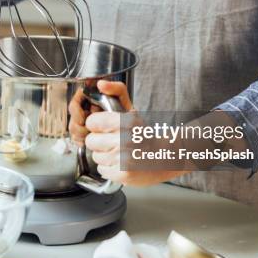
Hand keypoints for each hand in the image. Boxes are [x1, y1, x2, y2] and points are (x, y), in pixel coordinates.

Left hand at [71, 80, 188, 185]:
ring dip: (105, 156)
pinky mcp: (123, 174)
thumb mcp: (132, 110)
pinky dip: (110, 169)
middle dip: (99, 142)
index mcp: (126, 121)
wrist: (166, 157)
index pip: (92, 122)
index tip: (106, 128)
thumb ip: (116, 91)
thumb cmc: (145, 134)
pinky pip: (102, 170)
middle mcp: (125, 139)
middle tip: (113, 142)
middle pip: (91, 141)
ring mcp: (124, 158)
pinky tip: (121, 164)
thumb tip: (100, 83)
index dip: (97, 126)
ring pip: (96, 156)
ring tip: (120, 154)